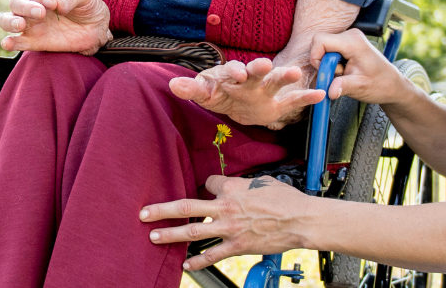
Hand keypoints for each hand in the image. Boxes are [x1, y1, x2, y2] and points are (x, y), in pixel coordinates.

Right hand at [0, 0, 110, 54]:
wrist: (96, 27)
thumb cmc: (88, 5)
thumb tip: (58, 5)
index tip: (52, 2)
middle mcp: (32, 4)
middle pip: (15, 2)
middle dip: (25, 7)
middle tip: (41, 13)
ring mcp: (31, 23)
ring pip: (7, 20)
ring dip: (10, 22)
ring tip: (20, 25)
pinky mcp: (34, 41)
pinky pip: (16, 42)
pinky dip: (9, 42)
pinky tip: (9, 43)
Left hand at [140, 174, 310, 269]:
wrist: (301, 219)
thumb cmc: (287, 200)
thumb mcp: (264, 182)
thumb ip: (245, 185)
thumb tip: (239, 187)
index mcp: (232, 188)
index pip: (209, 183)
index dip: (206, 186)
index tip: (206, 190)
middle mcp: (226, 207)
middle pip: (186, 206)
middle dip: (162, 210)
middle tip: (144, 213)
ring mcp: (229, 228)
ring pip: (192, 230)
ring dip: (170, 234)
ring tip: (154, 236)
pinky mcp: (237, 246)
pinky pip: (212, 255)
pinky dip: (197, 260)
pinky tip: (186, 264)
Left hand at [169, 59, 323, 128]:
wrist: (238, 105)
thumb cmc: (220, 94)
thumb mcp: (204, 94)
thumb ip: (191, 89)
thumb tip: (172, 84)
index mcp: (232, 75)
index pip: (233, 70)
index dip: (234, 71)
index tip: (236, 73)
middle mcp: (251, 80)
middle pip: (256, 71)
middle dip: (259, 68)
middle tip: (265, 64)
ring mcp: (266, 91)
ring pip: (276, 82)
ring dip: (285, 77)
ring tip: (297, 74)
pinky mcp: (277, 104)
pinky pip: (293, 101)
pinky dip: (306, 98)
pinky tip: (321, 95)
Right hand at [310, 29, 411, 104]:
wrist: (392, 84)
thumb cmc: (380, 84)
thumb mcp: (359, 87)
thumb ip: (342, 86)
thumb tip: (329, 91)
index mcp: (353, 42)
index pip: (320, 40)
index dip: (316, 56)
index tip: (324, 71)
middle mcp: (351, 36)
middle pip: (321, 44)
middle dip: (324, 62)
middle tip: (338, 75)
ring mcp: (350, 38)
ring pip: (325, 48)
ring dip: (329, 64)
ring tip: (344, 73)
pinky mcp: (349, 43)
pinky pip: (331, 50)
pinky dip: (333, 63)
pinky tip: (345, 70)